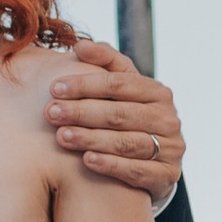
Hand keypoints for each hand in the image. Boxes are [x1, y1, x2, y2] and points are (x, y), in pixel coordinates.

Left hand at [48, 42, 182, 201]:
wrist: (154, 164)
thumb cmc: (129, 119)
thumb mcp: (122, 90)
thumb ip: (105, 64)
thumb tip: (80, 46)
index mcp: (157, 93)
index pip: (119, 84)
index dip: (85, 84)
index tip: (54, 88)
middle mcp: (168, 119)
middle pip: (120, 113)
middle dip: (82, 112)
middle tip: (51, 113)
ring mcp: (171, 148)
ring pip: (127, 142)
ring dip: (91, 138)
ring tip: (62, 137)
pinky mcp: (167, 176)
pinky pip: (136, 170)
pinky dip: (111, 165)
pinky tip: (87, 160)